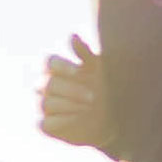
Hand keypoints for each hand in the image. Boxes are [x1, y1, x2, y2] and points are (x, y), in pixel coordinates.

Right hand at [39, 34, 109, 148]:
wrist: (116, 121)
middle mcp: (47, 87)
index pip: (50, 63)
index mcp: (58, 70)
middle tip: (93, 97)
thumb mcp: (101, 71)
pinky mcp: (48, 126)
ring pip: (47, 103)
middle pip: (49, 84)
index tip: (79, 72)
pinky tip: (77, 118)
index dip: (62, 66)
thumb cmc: (108, 90)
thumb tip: (73, 36)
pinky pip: (45, 123)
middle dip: (72, 90)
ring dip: (69, 105)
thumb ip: (86, 54)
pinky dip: (60, 121)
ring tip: (89, 108)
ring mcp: (46, 106)